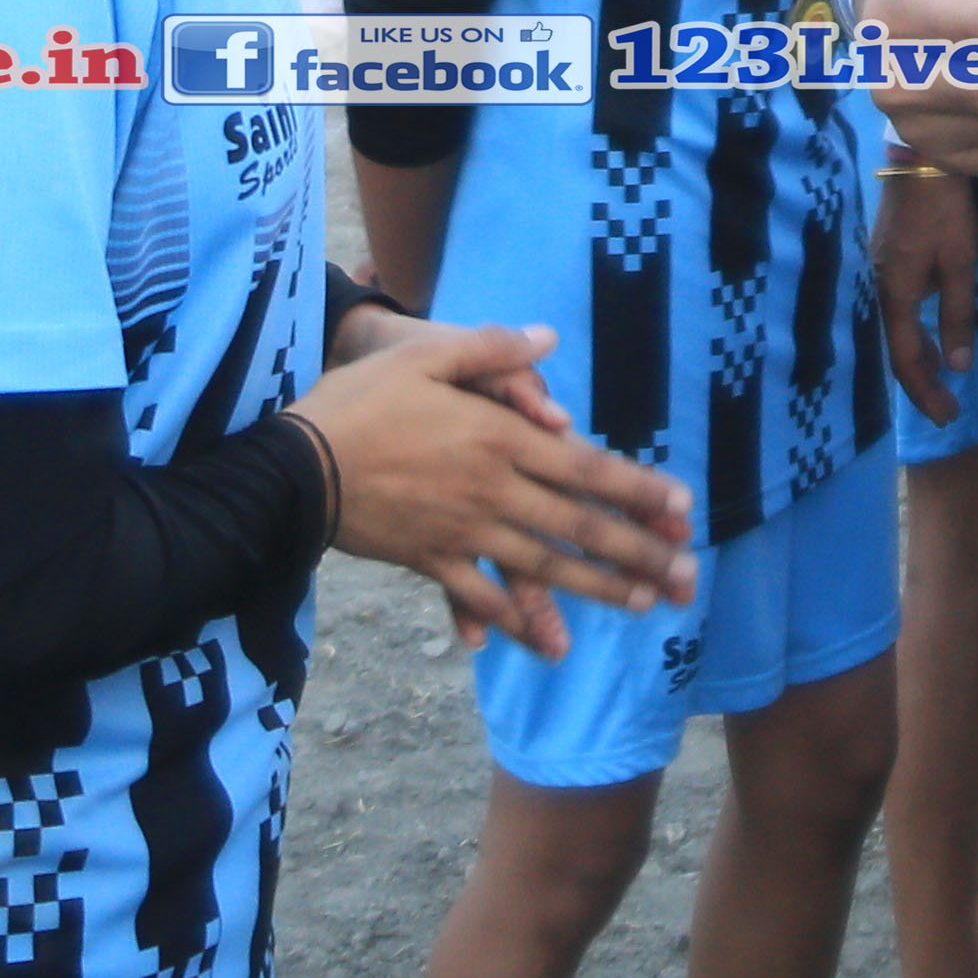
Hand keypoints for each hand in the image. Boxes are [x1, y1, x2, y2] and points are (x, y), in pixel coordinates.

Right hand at [299, 317, 698, 657]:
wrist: (291, 465)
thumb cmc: (358, 401)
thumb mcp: (424, 355)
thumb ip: (492, 349)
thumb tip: (547, 337)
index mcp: (498, 439)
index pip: (585, 467)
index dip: (637, 490)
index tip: (681, 509)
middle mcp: (491, 490)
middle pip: (578, 525)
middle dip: (638, 550)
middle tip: (686, 575)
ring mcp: (461, 532)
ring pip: (544, 565)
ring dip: (597, 587)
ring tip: (644, 604)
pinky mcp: (428, 560)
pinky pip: (480, 595)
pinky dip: (514, 619)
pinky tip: (544, 641)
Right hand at [875, 165, 977, 426]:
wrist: (920, 160)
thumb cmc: (944, 211)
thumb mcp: (960, 263)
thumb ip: (957, 314)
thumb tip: (958, 366)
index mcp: (896, 295)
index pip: (907, 359)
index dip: (926, 392)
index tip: (947, 415)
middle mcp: (880, 290)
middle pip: (896, 349)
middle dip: (922, 382)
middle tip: (946, 408)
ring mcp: (879, 273)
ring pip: (895, 329)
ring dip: (919, 356)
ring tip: (942, 377)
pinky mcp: (885, 259)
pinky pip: (897, 309)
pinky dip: (914, 331)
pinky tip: (930, 334)